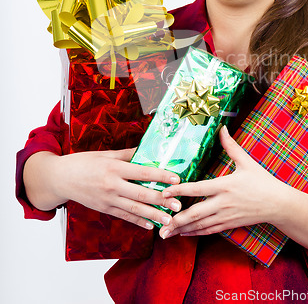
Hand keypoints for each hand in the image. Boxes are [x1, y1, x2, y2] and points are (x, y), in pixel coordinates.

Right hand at [25, 148, 181, 228]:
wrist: (60, 178)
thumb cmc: (84, 162)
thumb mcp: (106, 154)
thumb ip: (128, 154)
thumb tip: (146, 150)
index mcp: (114, 168)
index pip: (142, 172)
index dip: (160, 175)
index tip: (176, 179)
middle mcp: (112, 185)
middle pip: (141, 193)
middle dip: (161, 200)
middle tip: (178, 205)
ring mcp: (107, 199)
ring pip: (134, 208)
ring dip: (153, 215)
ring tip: (169, 220)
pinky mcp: (104, 208)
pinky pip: (124, 216)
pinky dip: (138, 221)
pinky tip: (150, 225)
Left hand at [158, 126, 281, 238]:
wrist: (278, 204)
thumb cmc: (262, 181)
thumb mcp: (247, 161)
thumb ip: (231, 145)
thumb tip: (222, 128)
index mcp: (225, 185)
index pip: (198, 188)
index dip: (180, 191)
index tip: (164, 193)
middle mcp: (223, 203)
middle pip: (195, 213)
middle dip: (176, 220)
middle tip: (159, 226)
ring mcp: (226, 216)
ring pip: (200, 225)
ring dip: (182, 230)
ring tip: (165, 234)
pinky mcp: (229, 224)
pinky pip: (209, 230)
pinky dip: (195, 233)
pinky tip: (183, 234)